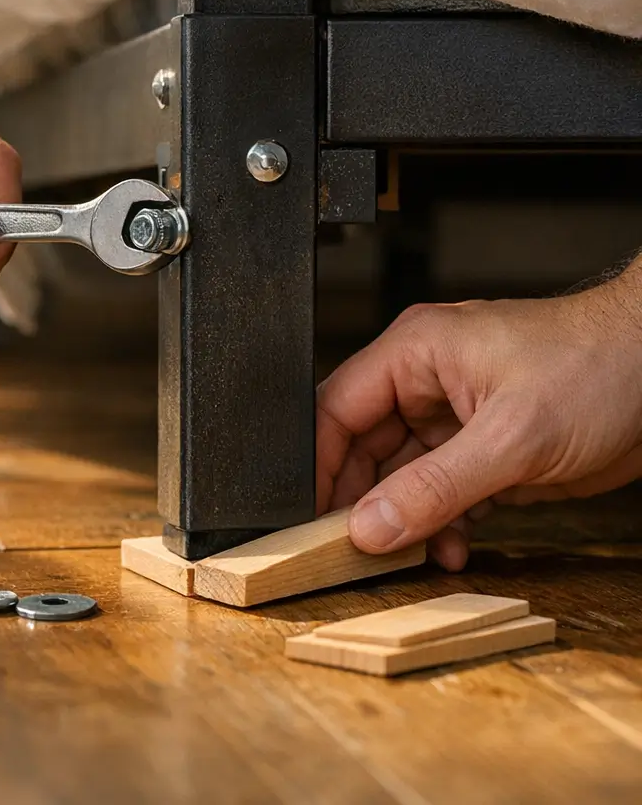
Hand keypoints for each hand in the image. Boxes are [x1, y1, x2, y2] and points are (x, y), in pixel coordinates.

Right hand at [317, 265, 641, 570]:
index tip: (310, 516)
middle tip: (358, 549)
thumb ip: (435, 487)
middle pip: (362, 448)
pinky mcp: (482, 449)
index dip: (319, 463)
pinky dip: (443, 523)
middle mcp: (423, 382)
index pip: (337, 408)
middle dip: (362, 500)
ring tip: (412, 554)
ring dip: (406, 519)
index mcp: (413, 353)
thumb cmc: (597, 366)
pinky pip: (441, 492)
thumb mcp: (511, 436)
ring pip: (401, 477)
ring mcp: (452, 417)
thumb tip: (370, 525)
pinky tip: (453, 546)